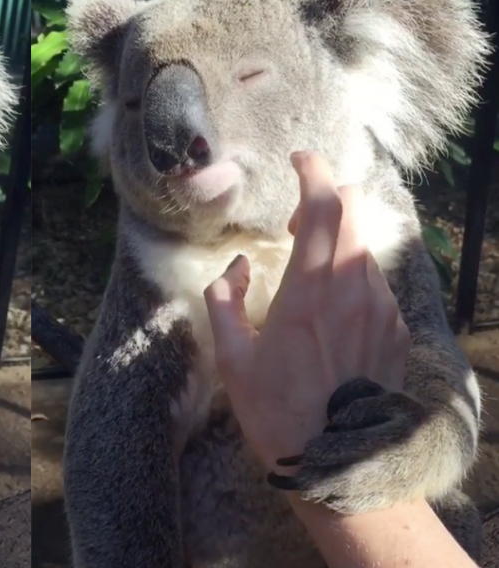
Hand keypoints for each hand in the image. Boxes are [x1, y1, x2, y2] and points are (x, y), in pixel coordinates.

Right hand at [203, 151, 409, 472]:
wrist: (337, 462)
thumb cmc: (277, 411)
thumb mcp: (232, 358)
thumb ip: (225, 300)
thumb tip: (237, 270)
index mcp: (310, 291)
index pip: (324, 207)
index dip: (313, 172)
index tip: (299, 160)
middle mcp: (355, 290)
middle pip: (353, 214)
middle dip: (324, 200)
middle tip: (296, 219)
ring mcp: (381, 309)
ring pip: (364, 247)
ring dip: (337, 241)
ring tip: (310, 271)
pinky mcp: (396, 329)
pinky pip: (375, 282)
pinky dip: (353, 275)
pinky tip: (332, 309)